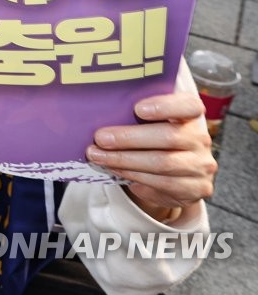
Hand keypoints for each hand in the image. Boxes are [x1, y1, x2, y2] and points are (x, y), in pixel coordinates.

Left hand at [87, 61, 216, 220]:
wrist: (174, 174)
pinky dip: (134, 177)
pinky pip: (162, 184)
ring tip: (99, 156)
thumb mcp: (147, 122)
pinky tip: (115, 170)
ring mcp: (200, 165)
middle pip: (168, 137)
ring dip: (125, 161)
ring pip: (162, 164)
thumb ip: (133, 114)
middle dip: (129, 138)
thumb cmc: (152, 138)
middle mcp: (200, 138)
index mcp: (191, 115)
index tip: (137, 109)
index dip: (165, 106)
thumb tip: (94, 109)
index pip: (188, 105)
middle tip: (100, 138)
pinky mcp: (196, 189)